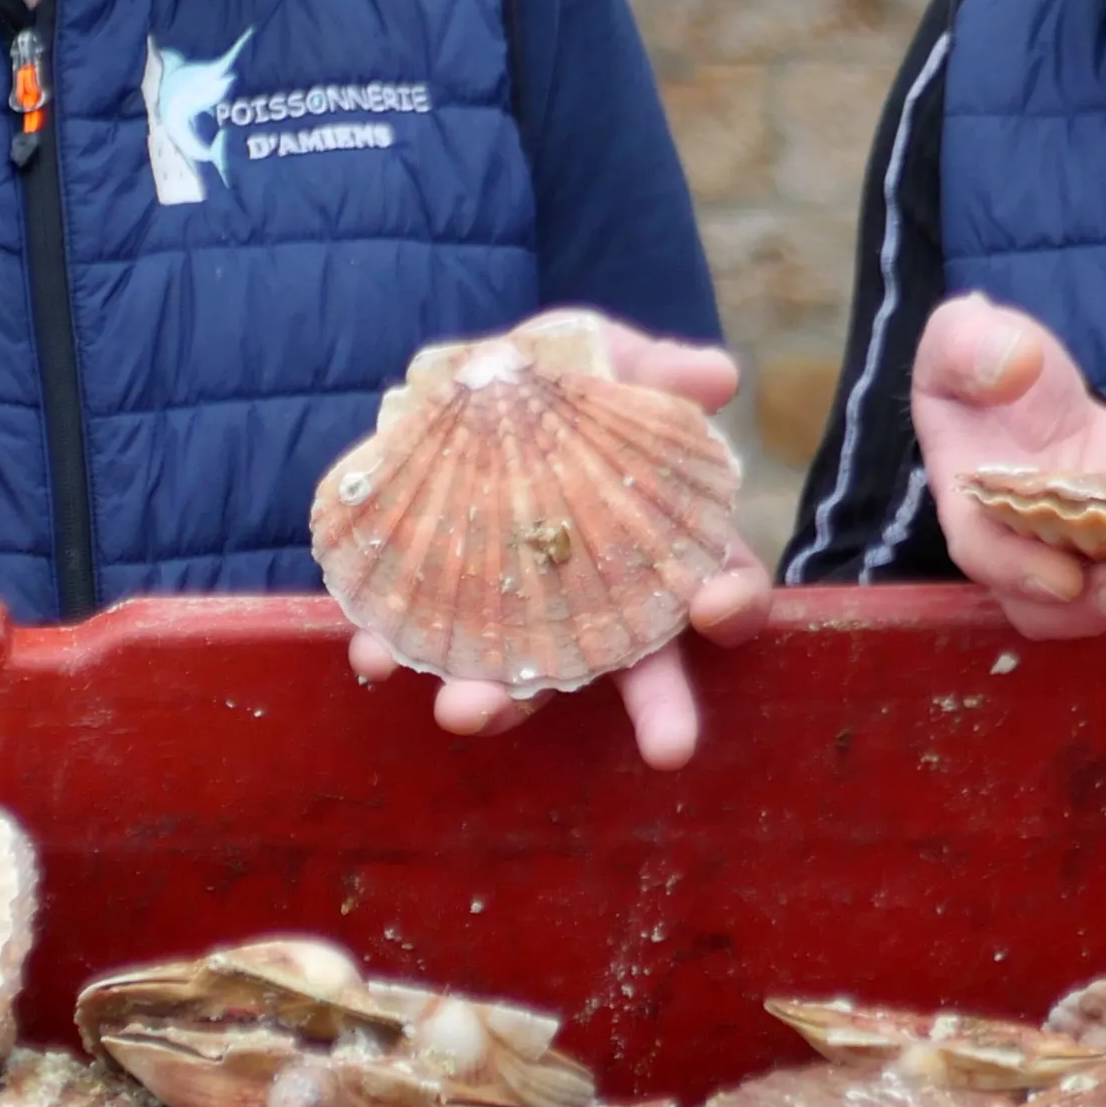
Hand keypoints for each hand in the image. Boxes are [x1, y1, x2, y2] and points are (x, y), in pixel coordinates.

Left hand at [349, 321, 768, 770]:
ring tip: (466, 710)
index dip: (732, 603)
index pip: (724, 587)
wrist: (469, 389)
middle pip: (649, 670)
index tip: (717, 609)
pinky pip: (426, 645)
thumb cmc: (566, 381)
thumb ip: (659, 371)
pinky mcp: (450, 613)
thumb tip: (717, 377)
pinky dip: (396, 651)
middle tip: (671, 748)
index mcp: (670, 547)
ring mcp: (529, 623)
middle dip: (659, 710)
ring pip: (532, 682)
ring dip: (502, 703)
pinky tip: (373, 653)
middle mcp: (610, 608)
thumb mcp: (611, 359)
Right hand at [909, 294, 1105, 639]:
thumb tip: (1012, 365)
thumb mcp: (960, 338)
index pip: (986, 554)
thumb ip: (968, 346)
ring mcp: (1089, 548)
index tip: (1062, 579)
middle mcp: (1029, 544)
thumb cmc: (982, 362)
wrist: (1027, 380)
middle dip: (1099, 605)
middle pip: (1055, 605)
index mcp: (975, 503)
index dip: (1020, 574)